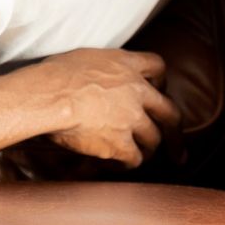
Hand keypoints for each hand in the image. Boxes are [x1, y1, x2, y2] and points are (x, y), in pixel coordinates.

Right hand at [0, 48, 181, 166]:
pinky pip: (134, 159)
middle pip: (169, 112)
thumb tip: (96, 76)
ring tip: (137, 157)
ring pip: (153, 139)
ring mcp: (132, 118)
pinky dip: (126, 164)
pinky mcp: (121, 143)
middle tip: (177, 147)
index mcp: (124, 64)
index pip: (157, 66)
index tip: (159, 92)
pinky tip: (115, 166)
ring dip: (147, 149)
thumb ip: (101, 67)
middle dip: (175, 132)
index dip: (160, 82)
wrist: (46, 97)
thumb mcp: (81, 58)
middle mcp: (136, 90)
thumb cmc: (51, 76)